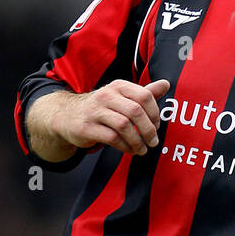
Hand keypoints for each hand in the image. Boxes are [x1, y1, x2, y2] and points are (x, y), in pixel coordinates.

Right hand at [53, 78, 169, 156]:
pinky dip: (125, 147)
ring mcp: (95, 111)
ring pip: (124, 126)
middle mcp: (106, 95)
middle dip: (148, 130)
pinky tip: (130, 151)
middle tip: (153, 142)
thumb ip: (144, 93)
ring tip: (142, 149)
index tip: (156, 126)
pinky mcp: (87, 127)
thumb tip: (166, 84)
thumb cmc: (101, 109)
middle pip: (135, 111)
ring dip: (137, 141)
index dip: (155, 113)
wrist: (67, 116)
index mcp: (118, 86)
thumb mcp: (122, 98)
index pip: (144, 96)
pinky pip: (112, 138)